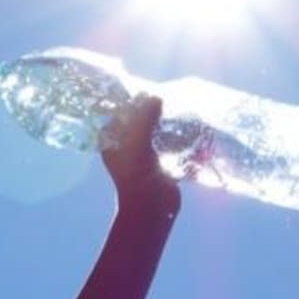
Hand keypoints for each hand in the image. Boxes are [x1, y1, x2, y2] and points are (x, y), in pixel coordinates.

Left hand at [102, 95, 180, 209]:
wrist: (150, 207)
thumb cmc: (137, 174)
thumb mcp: (137, 141)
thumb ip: (144, 117)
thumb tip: (155, 97)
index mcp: (110, 138)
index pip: (121, 111)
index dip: (135, 100)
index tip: (153, 91)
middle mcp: (123, 144)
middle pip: (139, 119)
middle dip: (153, 110)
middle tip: (170, 99)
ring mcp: (141, 153)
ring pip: (154, 129)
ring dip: (166, 122)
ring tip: (181, 110)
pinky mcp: (158, 161)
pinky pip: (166, 142)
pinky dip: (175, 135)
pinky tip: (188, 127)